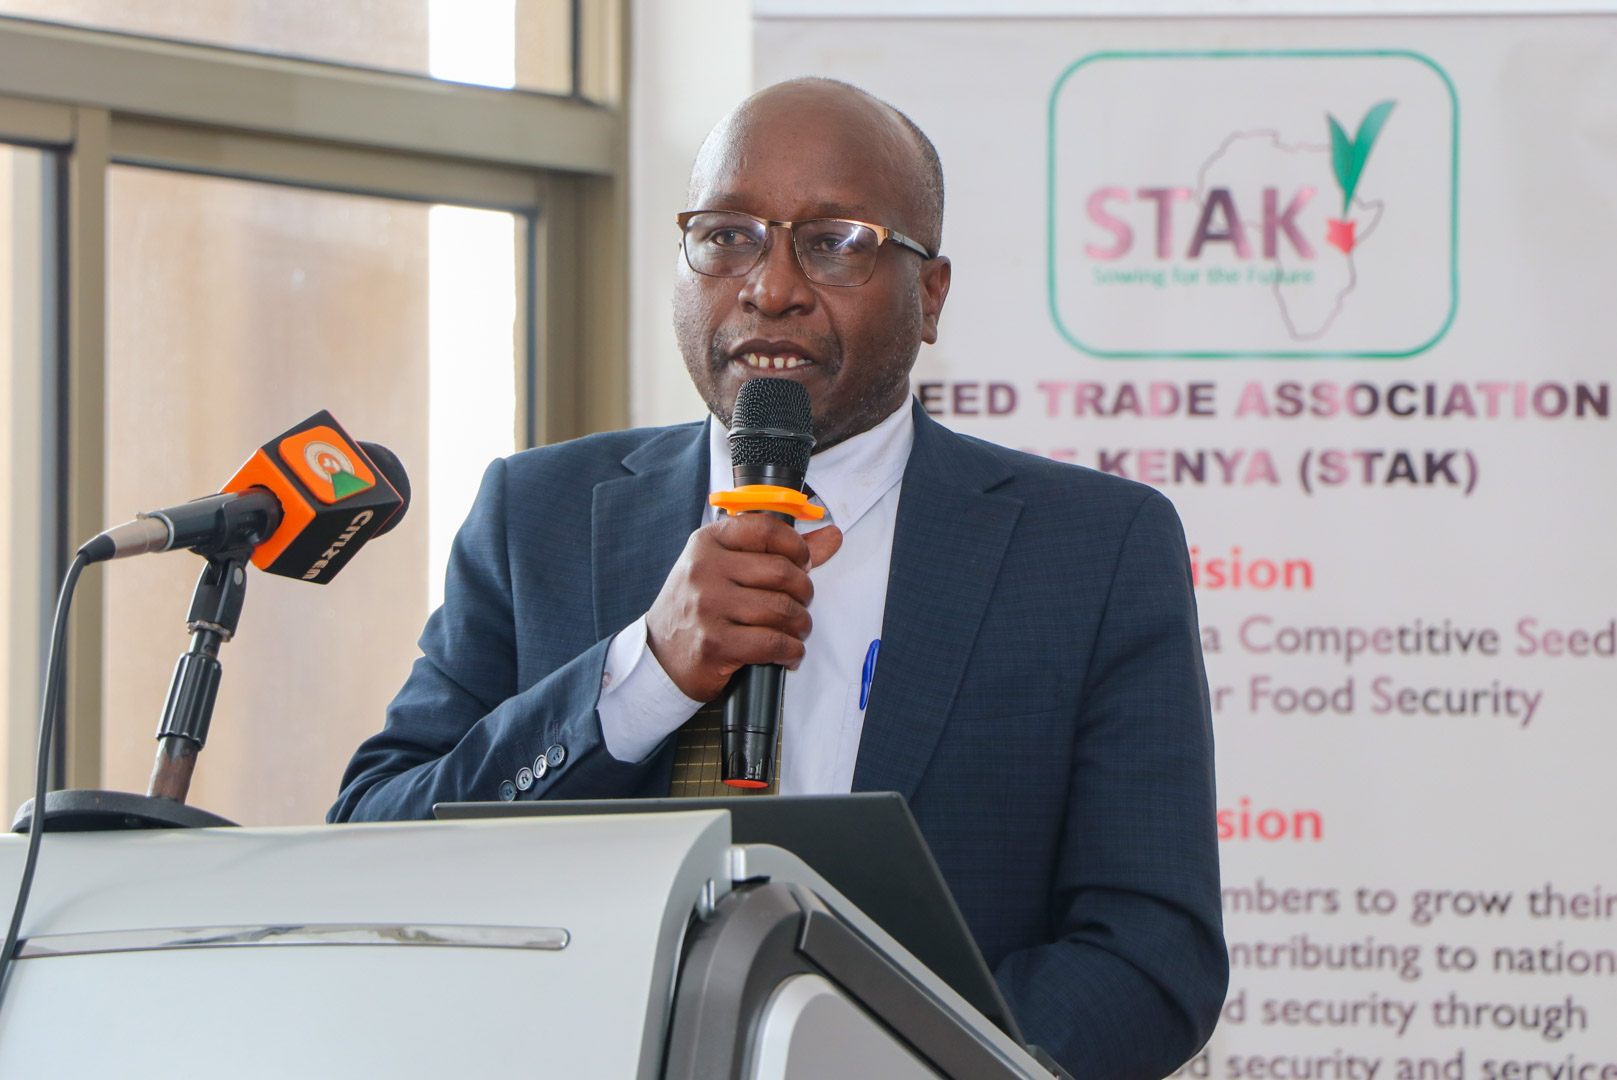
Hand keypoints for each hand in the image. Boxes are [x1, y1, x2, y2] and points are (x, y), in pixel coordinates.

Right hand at [645, 514, 842, 701]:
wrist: (659, 656)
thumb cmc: (695, 607)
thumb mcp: (724, 568)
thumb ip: (777, 551)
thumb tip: (830, 537)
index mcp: (708, 543)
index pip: (766, 529)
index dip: (797, 546)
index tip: (804, 562)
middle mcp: (705, 570)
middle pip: (782, 572)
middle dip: (804, 591)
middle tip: (801, 603)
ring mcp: (708, 606)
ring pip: (782, 609)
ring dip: (801, 624)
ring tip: (796, 629)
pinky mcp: (716, 643)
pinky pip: (773, 643)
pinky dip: (791, 650)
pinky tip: (788, 653)